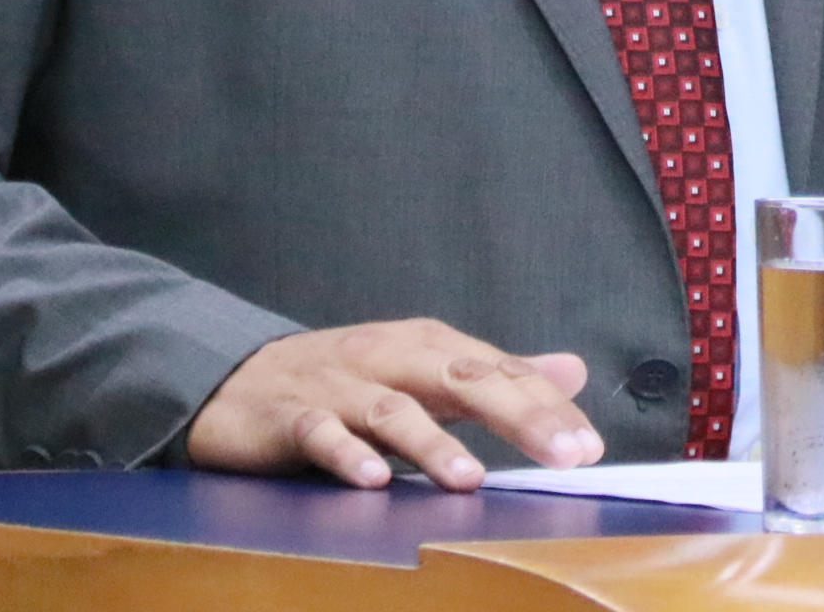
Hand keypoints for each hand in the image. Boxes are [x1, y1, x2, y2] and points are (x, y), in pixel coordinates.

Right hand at [186, 318, 599, 491]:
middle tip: (563, 454)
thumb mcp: (428, 369)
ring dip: (432, 445)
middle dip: (518, 416)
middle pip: (462, 380)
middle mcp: (390, 357)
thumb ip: (498, 375)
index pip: (501, 371)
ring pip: (393, 410)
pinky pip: (321, 434)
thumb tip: (573, 371)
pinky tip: (374, 480)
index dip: (547, 407)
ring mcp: (339, 386)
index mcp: (428, 344)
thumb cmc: (347, 379)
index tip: (587, 446)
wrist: (236, 379)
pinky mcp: (290, 417)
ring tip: (469, 479)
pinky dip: (347, 454)